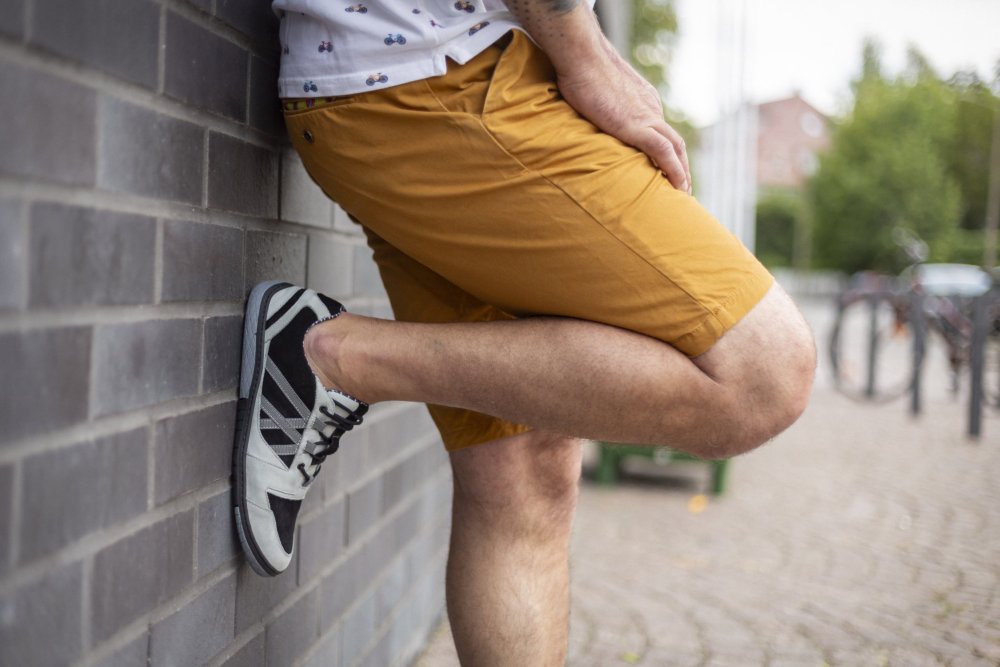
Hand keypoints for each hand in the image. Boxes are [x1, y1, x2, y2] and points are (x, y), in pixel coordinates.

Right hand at [557, 47, 691, 193]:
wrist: (581, 56)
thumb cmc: (579, 69)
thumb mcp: (593, 91)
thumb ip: (599, 106)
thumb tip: (588, 116)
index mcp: (642, 100)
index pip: (660, 130)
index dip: (667, 152)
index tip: (665, 170)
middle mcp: (650, 108)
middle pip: (675, 141)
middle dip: (682, 166)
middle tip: (683, 189)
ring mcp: (645, 116)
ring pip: (676, 148)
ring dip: (683, 173)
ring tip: (684, 195)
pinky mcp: (635, 125)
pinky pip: (663, 151)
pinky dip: (674, 170)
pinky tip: (678, 188)